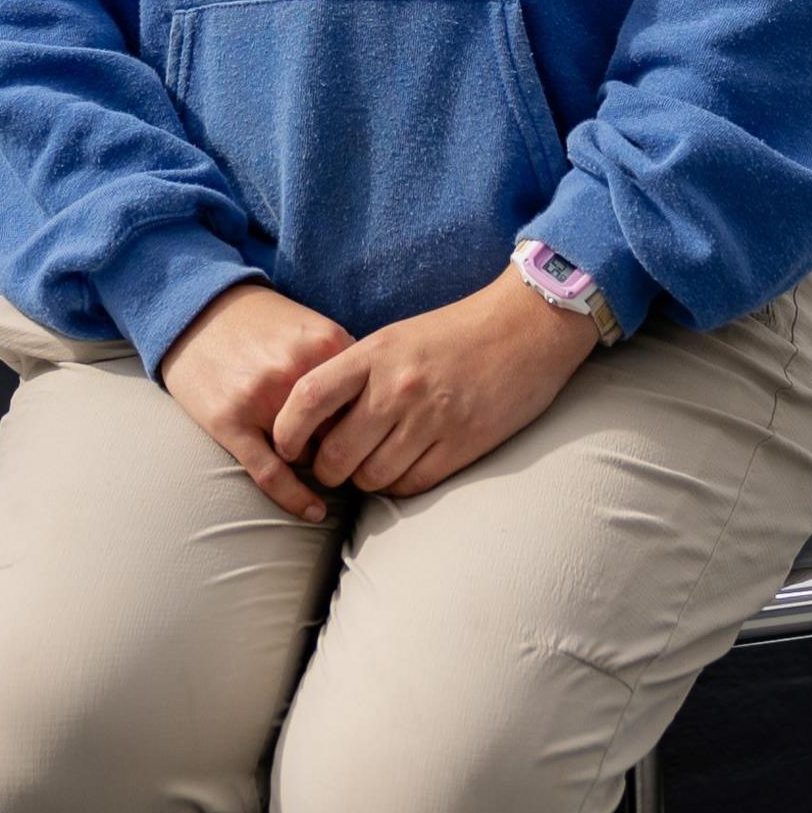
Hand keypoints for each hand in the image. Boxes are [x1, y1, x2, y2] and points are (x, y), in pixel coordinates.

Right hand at [156, 281, 355, 523]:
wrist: (198, 311)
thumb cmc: (263, 324)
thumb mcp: (313, 329)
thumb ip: (347, 364)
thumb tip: (383, 413)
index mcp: (326, 345)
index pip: (371, 402)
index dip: (375, 422)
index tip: (379, 435)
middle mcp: (296, 372)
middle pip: (344, 432)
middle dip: (347, 444)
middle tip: (349, 450)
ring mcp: (261, 399)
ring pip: (310, 455)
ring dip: (316, 461)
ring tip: (319, 459)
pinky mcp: (229, 421)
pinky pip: (271, 474)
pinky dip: (296, 499)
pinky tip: (316, 512)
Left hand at [270, 271, 600, 499]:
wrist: (526, 327)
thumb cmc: (455, 333)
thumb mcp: (397, 338)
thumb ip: (357, 375)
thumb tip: (316, 423)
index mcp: (375, 354)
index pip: (307, 397)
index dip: (286, 431)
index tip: (285, 447)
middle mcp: (397, 388)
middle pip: (335, 455)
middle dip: (326, 471)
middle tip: (332, 467)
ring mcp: (431, 419)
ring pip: (371, 478)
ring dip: (364, 481)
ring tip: (371, 467)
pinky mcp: (462, 445)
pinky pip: (411, 485)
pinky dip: (399, 486)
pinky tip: (403, 469)